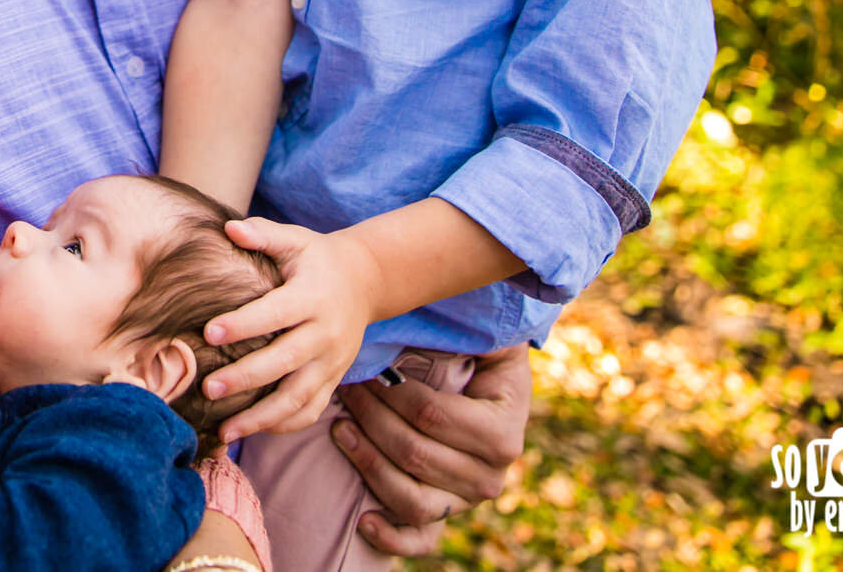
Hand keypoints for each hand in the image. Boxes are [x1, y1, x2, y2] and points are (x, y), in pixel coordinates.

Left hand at [198, 218, 379, 443]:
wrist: (366, 281)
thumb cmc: (316, 259)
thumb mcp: (295, 240)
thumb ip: (263, 234)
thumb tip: (229, 228)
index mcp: (312, 297)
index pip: (275, 314)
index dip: (243, 324)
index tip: (209, 333)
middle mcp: (325, 334)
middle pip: (284, 362)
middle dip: (246, 378)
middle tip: (208, 388)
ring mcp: (332, 362)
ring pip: (297, 398)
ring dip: (261, 418)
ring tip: (224, 432)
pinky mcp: (333, 379)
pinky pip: (310, 410)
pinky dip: (283, 426)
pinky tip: (252, 432)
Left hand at [331, 344, 531, 554]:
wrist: (489, 397)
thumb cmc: (478, 360)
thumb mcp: (486, 338)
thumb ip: (471, 327)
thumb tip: (442, 302)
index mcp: (502, 431)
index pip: (432, 416)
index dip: (390, 393)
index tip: (364, 370)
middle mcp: (490, 475)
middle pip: (414, 454)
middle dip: (370, 418)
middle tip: (345, 390)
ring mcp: (465, 502)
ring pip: (410, 496)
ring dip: (368, 462)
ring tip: (340, 430)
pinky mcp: (444, 518)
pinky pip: (419, 540)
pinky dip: (391, 536)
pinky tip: (363, 520)